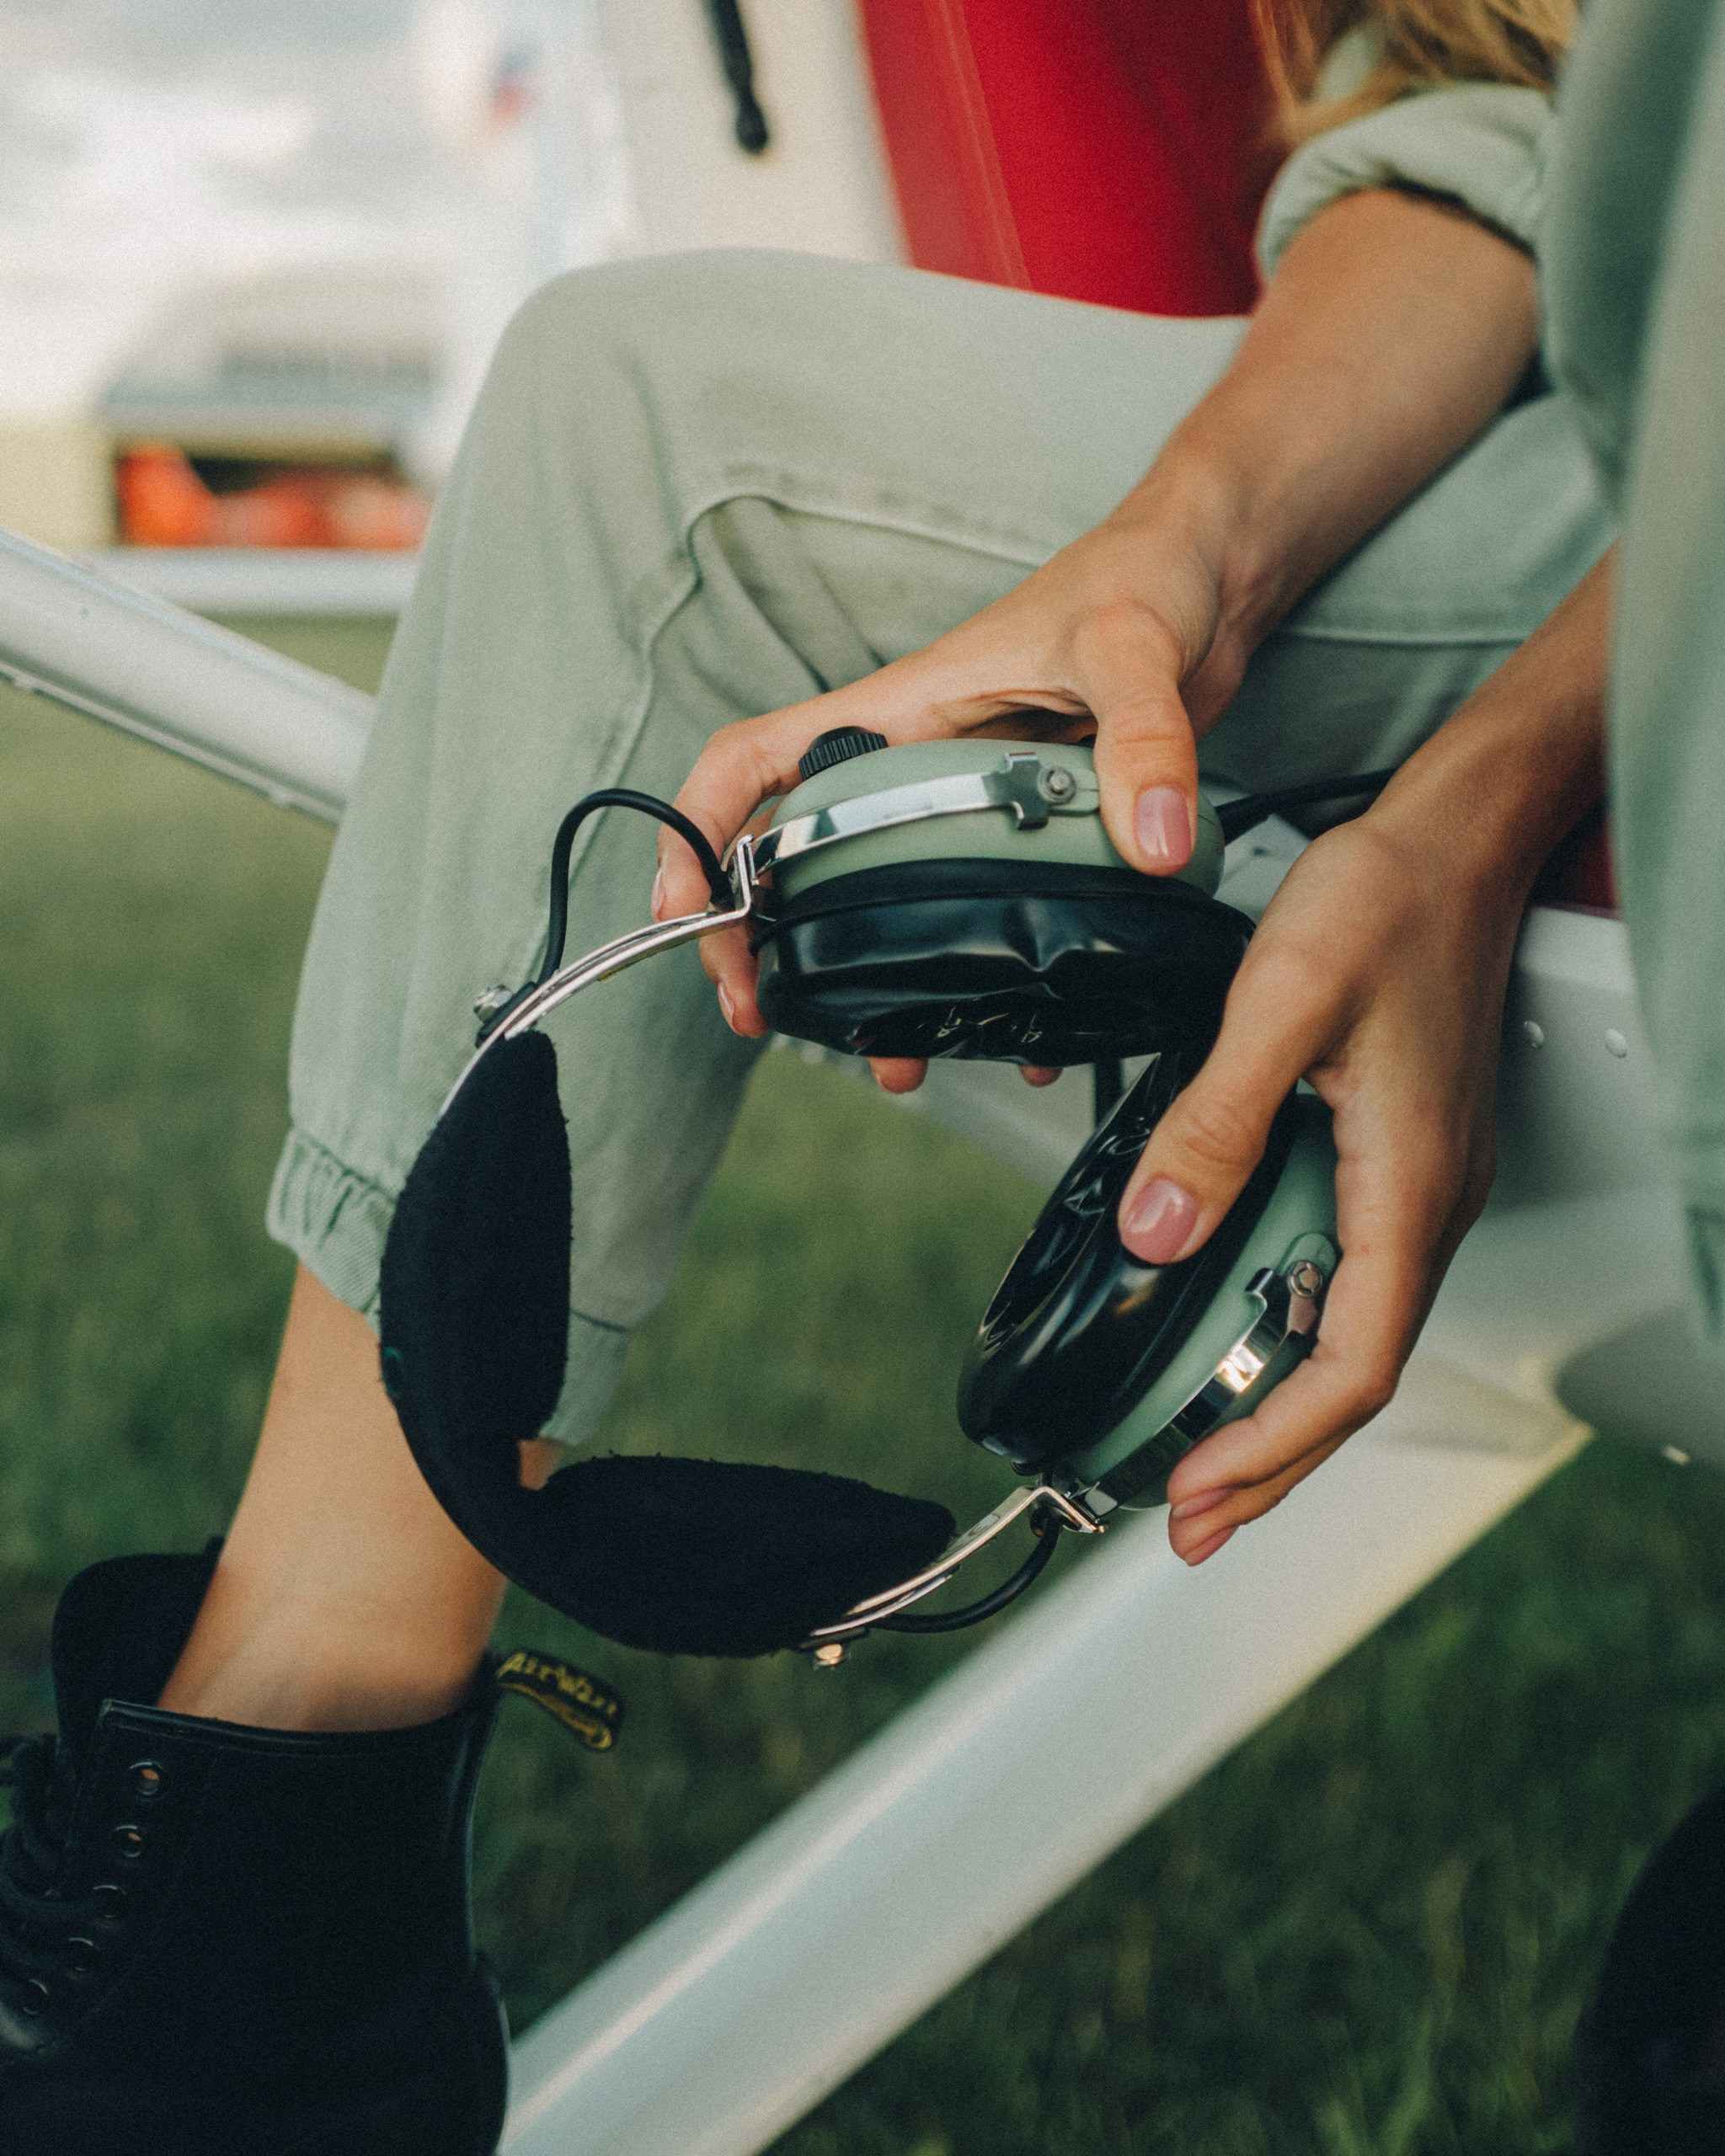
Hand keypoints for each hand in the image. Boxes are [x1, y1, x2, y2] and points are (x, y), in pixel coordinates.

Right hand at [657, 503, 1249, 1088]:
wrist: (1212, 575)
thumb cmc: (1148, 575)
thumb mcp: (1135, 652)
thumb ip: (1142, 740)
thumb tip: (1146, 842)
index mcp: (900, 710)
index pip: (754, 761)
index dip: (698, 829)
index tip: (684, 910)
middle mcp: (913, 761)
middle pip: (793, 854)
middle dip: (759, 940)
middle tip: (764, 1015)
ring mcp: (963, 801)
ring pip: (878, 901)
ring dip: (864, 981)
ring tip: (885, 1054)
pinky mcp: (1023, 830)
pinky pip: (976, 912)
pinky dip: (980, 974)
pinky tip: (1017, 1034)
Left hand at [1113, 800, 1529, 1563]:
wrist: (1456, 840)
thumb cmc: (1389, 902)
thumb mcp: (1280, 1003)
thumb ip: (1214, 1124)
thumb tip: (1158, 1237)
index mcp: (1405, 1184)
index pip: (1350, 1365)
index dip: (1271, 1444)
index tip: (1195, 1489)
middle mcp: (1425, 1203)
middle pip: (1353, 1375)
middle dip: (1271, 1460)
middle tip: (1188, 1520)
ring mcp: (1419, 1185)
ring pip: (1352, 1332)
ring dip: (1278, 1404)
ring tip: (1202, 1453)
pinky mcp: (1398, 1157)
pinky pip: (1348, 1276)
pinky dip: (1288, 1329)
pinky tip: (1239, 1332)